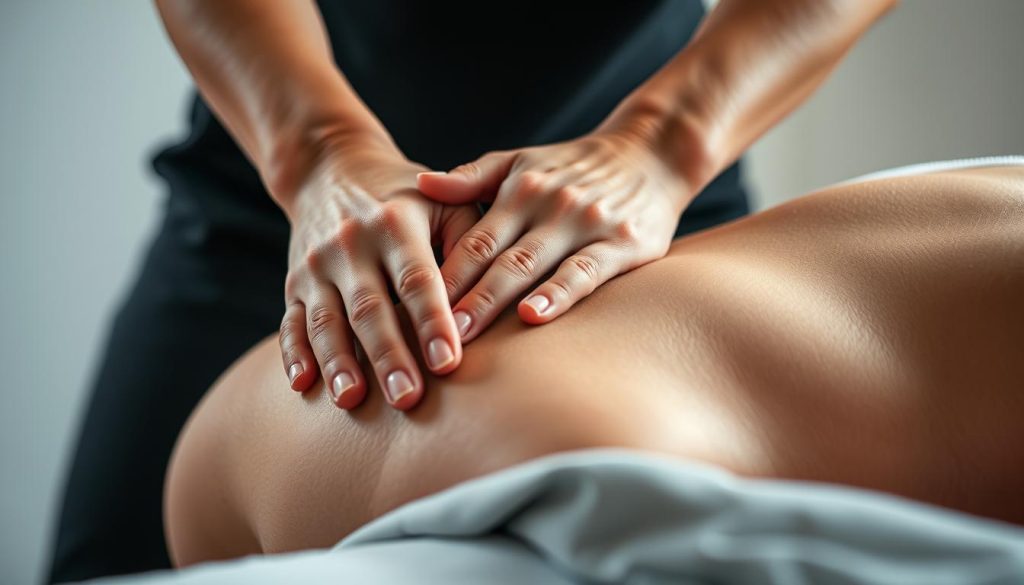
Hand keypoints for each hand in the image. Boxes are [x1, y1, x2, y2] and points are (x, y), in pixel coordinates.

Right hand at [279, 139, 478, 409]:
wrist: (329, 170)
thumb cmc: (406, 198)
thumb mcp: (443, 201)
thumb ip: (470, 241)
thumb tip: (490, 295)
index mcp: (395, 225)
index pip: (416, 280)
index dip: (432, 322)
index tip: (448, 361)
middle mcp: (351, 245)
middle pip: (370, 309)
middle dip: (389, 356)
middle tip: (408, 399)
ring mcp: (317, 266)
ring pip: (326, 321)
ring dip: (339, 363)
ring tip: (352, 401)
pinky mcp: (294, 284)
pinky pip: (291, 323)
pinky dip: (294, 355)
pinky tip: (304, 385)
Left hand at [416, 122, 691, 342]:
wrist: (652, 153)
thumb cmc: (575, 167)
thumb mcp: (522, 161)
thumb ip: (473, 177)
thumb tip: (421, 185)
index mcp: (521, 189)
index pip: (472, 237)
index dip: (441, 272)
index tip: (408, 305)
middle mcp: (549, 205)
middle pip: (495, 257)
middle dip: (459, 296)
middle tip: (426, 333)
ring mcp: (586, 224)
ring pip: (532, 267)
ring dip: (495, 301)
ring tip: (464, 333)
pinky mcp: (624, 245)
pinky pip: (586, 272)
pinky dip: (558, 294)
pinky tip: (534, 318)